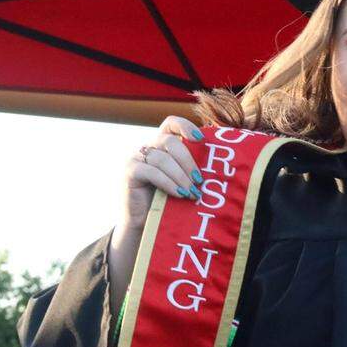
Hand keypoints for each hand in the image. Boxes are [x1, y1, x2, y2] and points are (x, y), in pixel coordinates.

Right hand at [119, 116, 204, 232]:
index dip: (185, 126)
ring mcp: (136, 158)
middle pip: (170, 141)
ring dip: (181, 177)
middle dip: (188, 161)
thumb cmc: (167, 201)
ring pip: (163, 159)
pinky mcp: (130, 172)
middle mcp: (147, 147)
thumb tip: (216, 167)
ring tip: (192, 193)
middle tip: (199, 180)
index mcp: (161, 145)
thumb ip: (190, 168)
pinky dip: (169, 183)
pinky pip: (153, 172)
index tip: (200, 139)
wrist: (144, 222)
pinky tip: (179, 194)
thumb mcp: (181, 180)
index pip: (170, 123)